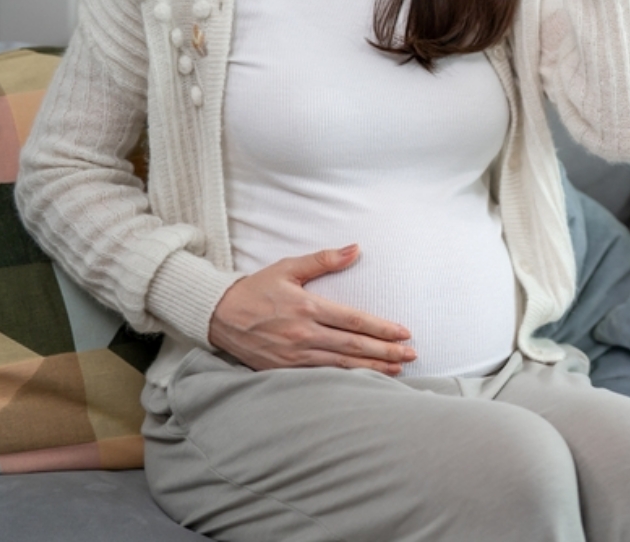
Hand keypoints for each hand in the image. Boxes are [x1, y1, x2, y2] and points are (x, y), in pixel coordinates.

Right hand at [208, 244, 415, 373]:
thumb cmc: (257, 288)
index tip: (404, 333)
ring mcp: (293, 356)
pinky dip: (345, 379)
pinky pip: (321, 376)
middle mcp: (303, 334)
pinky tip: (363, 380)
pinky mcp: (283, 371)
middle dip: (385, 352)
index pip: (354, 320)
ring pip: (341, 365)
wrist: (218, 316)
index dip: (382, 328)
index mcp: (307, 307)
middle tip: (411, 355)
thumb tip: (356, 249)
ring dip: (371, 368)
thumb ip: (324, 259)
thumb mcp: (289, 267)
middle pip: (353, 346)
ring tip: (396, 370)